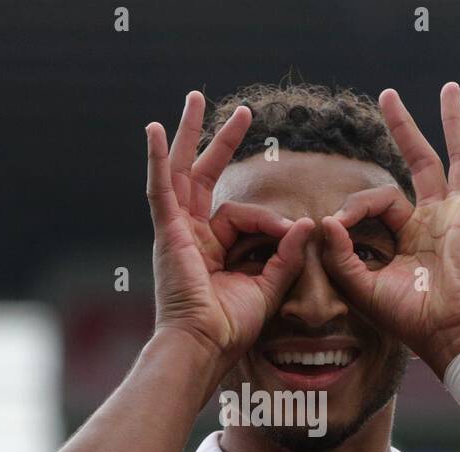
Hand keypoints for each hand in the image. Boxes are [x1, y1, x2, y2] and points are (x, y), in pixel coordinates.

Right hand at [146, 91, 313, 366]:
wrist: (205, 345)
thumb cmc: (230, 328)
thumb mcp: (268, 286)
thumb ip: (286, 253)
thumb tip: (307, 223)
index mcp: (212, 249)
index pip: (242, 216)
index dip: (270, 220)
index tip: (292, 229)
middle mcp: (190, 235)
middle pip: (203, 176)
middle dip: (222, 141)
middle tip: (244, 111)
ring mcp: (175, 231)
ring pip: (181, 171)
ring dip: (191, 133)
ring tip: (197, 98)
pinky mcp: (166, 232)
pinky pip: (160, 188)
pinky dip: (155, 158)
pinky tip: (152, 129)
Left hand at [321, 83, 459, 376]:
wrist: (447, 335)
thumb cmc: (409, 319)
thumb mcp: (362, 286)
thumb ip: (340, 255)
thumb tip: (325, 220)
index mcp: (410, 236)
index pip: (381, 200)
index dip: (355, 206)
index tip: (336, 225)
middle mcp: (435, 219)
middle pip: (420, 160)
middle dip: (403, 128)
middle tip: (387, 95)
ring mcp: (457, 214)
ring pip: (455, 156)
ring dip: (451, 121)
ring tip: (449, 88)